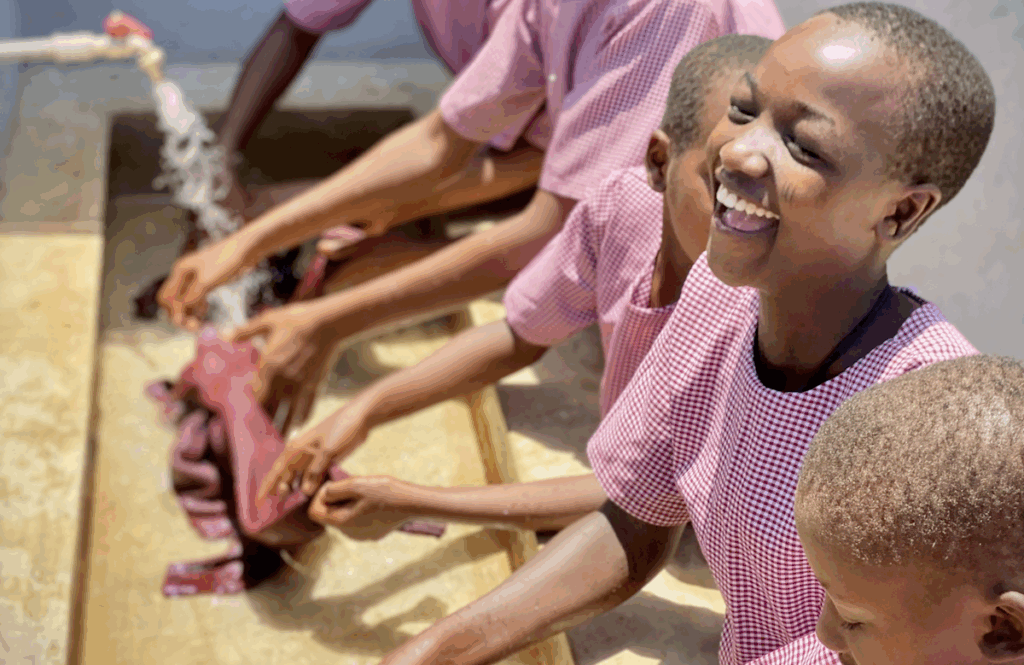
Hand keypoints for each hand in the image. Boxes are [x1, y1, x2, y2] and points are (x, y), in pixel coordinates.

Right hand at [158, 235, 254, 330]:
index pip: (165, 297)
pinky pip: (195, 298)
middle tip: (193, 327)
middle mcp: (184, 274)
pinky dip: (197, 307)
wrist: (246, 249)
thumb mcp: (206, 282)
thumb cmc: (226, 262)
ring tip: (198, 325)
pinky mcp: (206, 281)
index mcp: (180, 271)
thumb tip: (177, 317)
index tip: (185, 323)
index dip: (173, 312)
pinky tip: (204, 311)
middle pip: (172, 300)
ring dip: (188, 313)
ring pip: (184, 300)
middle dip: (179, 315)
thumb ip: (191, 299)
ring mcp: (195, 278)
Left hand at [229, 303, 340, 439]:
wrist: (328, 322)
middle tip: (254, 436)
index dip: (247, 407)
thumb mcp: (268, 320)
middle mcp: (284, 381)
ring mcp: (301, 385)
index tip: (240, 416)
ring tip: (275, 441)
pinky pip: (307, 408)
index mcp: (268, 367)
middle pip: (270, 409)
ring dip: (281, 428)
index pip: (255, 395)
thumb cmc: (297, 319)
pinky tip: (298, 425)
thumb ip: (244, 331)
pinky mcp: (315, 385)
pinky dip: (301, 418)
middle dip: (262, 423)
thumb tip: (223, 335)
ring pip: (288, 414)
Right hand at [256, 399, 369, 501]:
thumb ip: (315, 470)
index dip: (267, 487)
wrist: (358, 417)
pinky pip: (311, 476)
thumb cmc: (341, 429)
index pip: (276, 472)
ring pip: (297, 477)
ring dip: (293, 489)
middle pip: (284, 476)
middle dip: (279, 491)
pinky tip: (309, 496)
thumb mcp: (328, 450)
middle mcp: (299, 454)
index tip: (258, 501)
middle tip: (278, 508)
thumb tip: (304, 491)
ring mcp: (311, 457)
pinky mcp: (323, 460)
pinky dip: (308, 486)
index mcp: (295, 449)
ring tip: (290, 506)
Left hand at [309, 475, 417, 540]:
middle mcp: (349, 534)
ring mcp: (362, 536)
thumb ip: (334, 489)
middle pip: (329, 515)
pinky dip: (360, 509)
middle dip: (336, 499)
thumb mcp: (356, 484)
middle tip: (352, 485)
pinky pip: (357, 520)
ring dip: (349, 503)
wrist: (413, 504)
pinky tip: (374, 500)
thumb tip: (323, 494)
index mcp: (342, 522)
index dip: (319, 496)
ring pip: (344, 517)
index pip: (314, 512)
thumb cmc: (385, 492)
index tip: (334, 484)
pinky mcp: (373, 533)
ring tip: (365, 492)